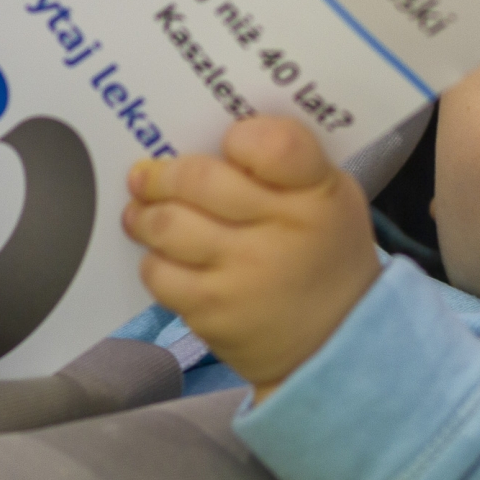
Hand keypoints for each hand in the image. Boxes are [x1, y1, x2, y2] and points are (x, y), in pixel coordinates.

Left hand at [123, 115, 379, 401]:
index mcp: (316, 195)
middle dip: (163, 174)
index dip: (242, 138)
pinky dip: (155, 260)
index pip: (274, 145)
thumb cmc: (325, 253)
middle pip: (199, 181)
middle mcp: (280, 233)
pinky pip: (159, 273)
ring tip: (143, 210)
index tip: (230, 144)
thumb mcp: (331, 198)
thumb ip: (287, 164)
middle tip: (148, 174)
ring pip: (167, 226)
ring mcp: (242, 276)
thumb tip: (213, 142)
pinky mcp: (211, 314)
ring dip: (145, 214)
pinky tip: (165, 255)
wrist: (336, 341)